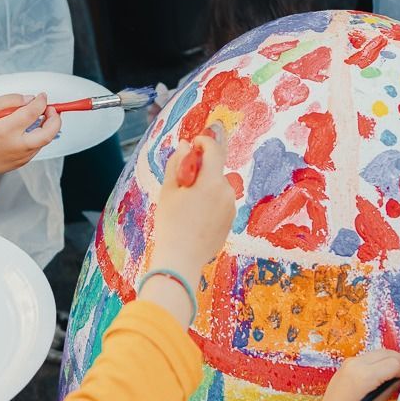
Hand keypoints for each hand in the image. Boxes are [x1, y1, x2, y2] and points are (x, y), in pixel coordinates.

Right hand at [0, 93, 59, 174]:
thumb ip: (10, 100)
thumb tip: (31, 99)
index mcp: (5, 129)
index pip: (33, 112)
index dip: (41, 102)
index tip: (42, 97)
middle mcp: (15, 145)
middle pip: (48, 133)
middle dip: (56, 119)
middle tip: (52, 109)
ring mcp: (20, 157)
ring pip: (44, 141)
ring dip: (47, 127)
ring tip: (39, 117)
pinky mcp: (21, 163)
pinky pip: (35, 148)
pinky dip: (37, 137)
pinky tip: (28, 130)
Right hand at [149, 125, 234, 275]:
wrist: (181, 259)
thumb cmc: (171, 224)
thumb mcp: (168, 190)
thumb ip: (177, 163)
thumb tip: (185, 145)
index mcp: (211, 181)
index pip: (213, 150)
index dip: (204, 141)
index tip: (194, 143)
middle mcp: (226, 192)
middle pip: (216, 170)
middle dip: (202, 168)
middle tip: (183, 178)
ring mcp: (231, 207)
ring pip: (218, 187)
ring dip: (205, 186)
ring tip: (186, 203)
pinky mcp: (230, 220)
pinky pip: (220, 202)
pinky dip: (210, 201)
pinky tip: (194, 216)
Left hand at [321, 349, 399, 400]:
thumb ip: (391, 386)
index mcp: (366, 376)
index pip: (392, 364)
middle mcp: (358, 365)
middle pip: (385, 354)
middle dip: (399, 356)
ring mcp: (351, 362)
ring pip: (377, 352)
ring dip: (389, 355)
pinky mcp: (347, 362)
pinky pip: (368, 356)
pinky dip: (379, 358)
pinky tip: (385, 363)